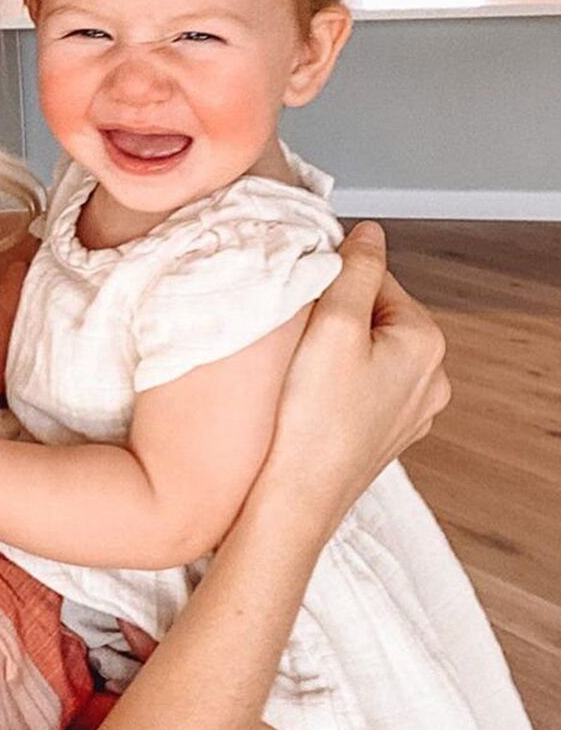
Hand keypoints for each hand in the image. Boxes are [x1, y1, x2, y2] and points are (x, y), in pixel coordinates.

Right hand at [259, 221, 448, 536]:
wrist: (298, 497)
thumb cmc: (314, 416)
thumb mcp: (333, 324)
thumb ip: (354, 270)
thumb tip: (369, 232)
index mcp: (425, 342)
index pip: (375, 276)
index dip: (330, 279)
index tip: (301, 300)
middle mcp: (431, 377)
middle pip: (371, 312)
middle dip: (333, 314)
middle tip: (298, 336)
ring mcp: (411, 409)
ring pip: (364, 348)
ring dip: (331, 347)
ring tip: (300, 367)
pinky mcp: (386, 432)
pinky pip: (360, 384)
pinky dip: (333, 380)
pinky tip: (309, 395)